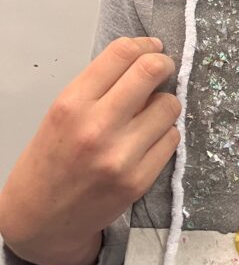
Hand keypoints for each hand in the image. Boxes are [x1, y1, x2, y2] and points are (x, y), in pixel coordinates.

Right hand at [0, 37, 179, 264]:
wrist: (40, 220)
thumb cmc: (51, 159)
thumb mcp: (62, 112)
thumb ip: (101, 86)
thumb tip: (147, 58)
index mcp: (71, 104)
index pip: (122, 53)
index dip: (144, 45)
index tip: (152, 48)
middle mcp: (97, 127)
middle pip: (152, 71)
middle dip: (163, 65)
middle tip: (162, 70)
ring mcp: (121, 156)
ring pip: (170, 105)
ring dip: (164, 104)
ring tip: (148, 114)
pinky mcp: (139, 180)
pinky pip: (172, 139)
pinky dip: (165, 134)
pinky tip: (147, 140)